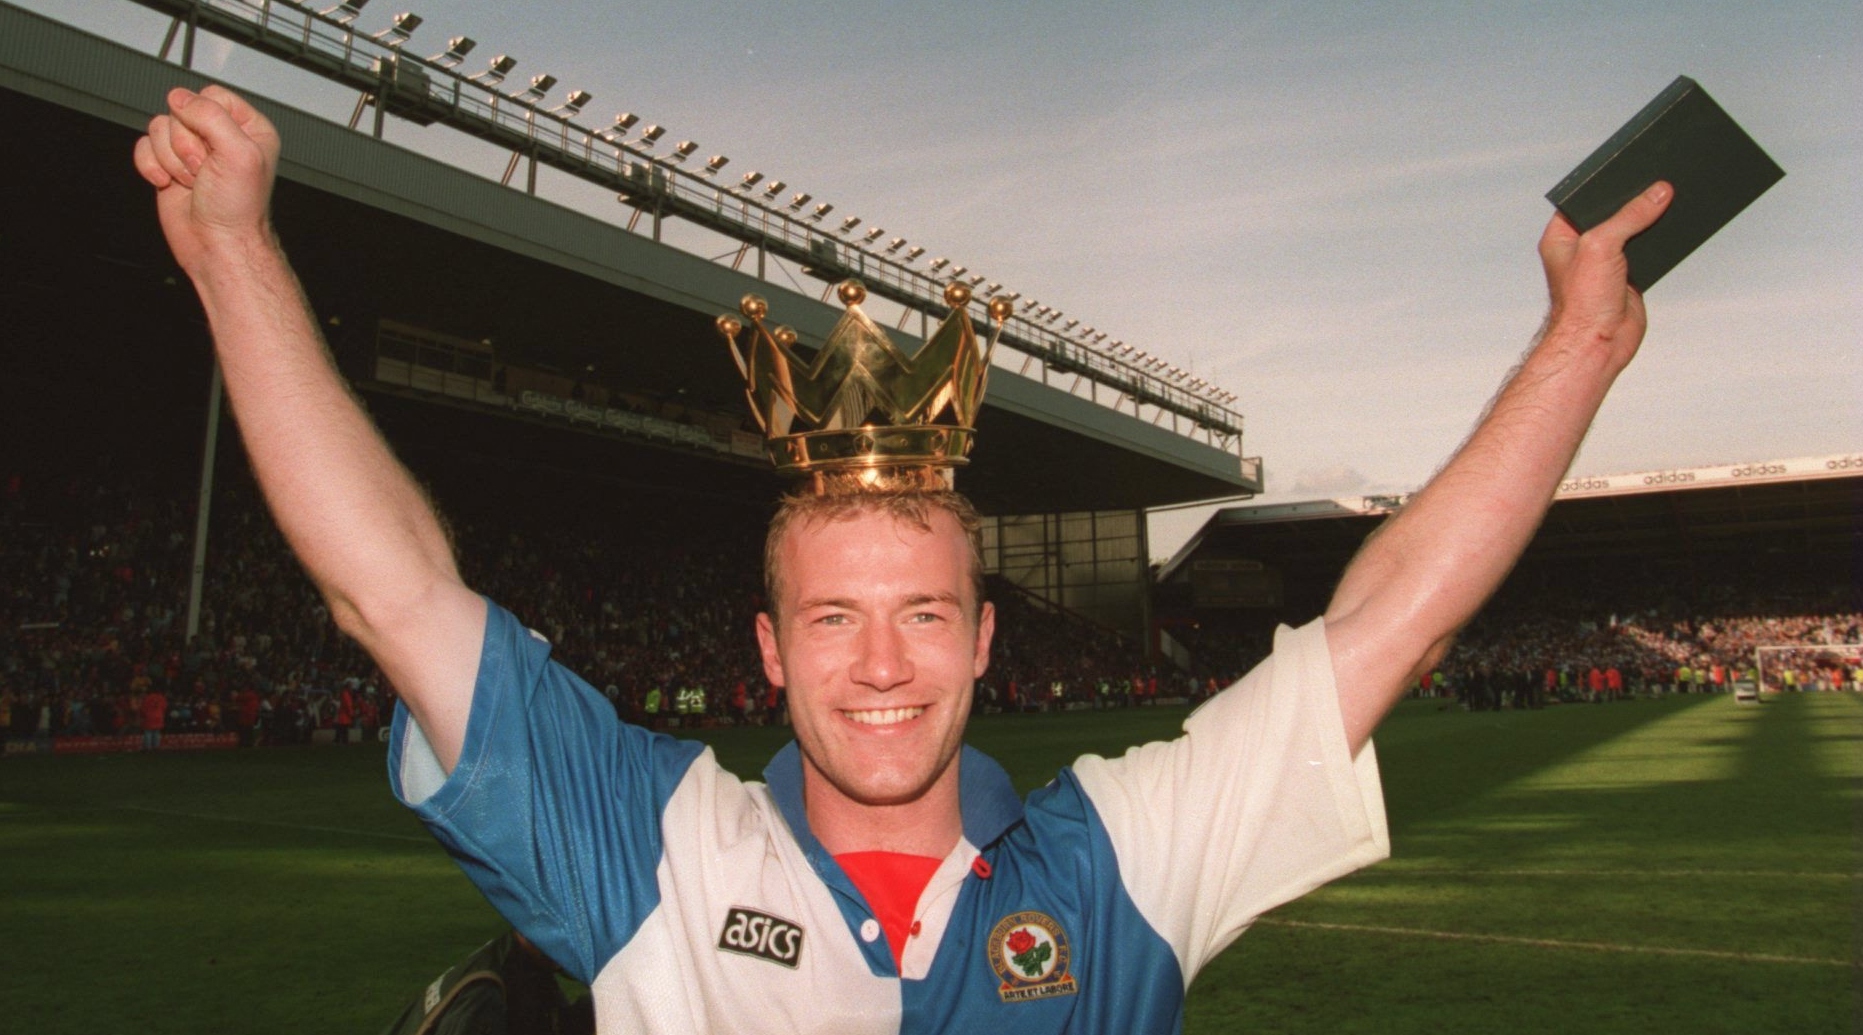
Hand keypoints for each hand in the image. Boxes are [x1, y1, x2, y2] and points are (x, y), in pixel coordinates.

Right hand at [132, 86, 281, 274]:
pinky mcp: (168, 164)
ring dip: (171, 159)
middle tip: (205, 170)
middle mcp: (220, 136)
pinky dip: (150, 166)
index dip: (204, 119)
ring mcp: (191, 150)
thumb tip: (180, 98)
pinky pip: (143, 146)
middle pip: (179, 111)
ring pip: (158, 128)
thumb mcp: (240, 153)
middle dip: (187, 145)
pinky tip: (170, 183)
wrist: (218, 245)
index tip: (216, 148)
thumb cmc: (238, 209)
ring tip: (193, 180)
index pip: (210, 96)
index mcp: (248, 128)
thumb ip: (211, 116)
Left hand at [1536, 182, 1671, 370]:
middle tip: (1664, 167)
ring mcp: (1607, 260)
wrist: (1597, 344)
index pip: (1586, 196)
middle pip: (1614, 210)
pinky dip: (1666, 234)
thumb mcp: (1601, 246)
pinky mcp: (1630, 274)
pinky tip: (1685, 218)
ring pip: (1635, 227)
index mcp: (1562, 234)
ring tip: (1681, 186)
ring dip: (1655, 214)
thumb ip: (1629, 216)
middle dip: (1638, 194)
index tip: (1634, 157)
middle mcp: (1582, 245)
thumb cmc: (1583, 301)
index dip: (1609, 178)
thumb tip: (1659, 191)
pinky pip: (1651, 246)